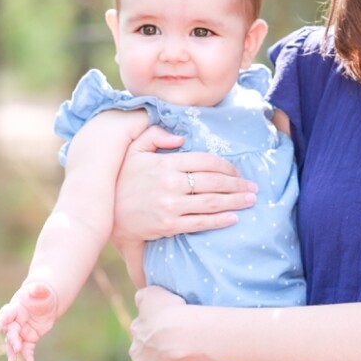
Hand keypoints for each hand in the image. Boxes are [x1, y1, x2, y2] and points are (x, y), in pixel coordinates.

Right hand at [0, 272, 59, 360]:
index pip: (5, 315)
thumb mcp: (42, 290)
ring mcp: (21, 332)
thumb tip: (38, 288)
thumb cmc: (41, 294)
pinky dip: (28, 355)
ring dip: (12, 352)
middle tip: (16, 348)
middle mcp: (15, 322)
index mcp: (15, 308)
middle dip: (12, 340)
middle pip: (10, 332)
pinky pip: (27, 349)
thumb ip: (39, 289)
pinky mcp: (29, 339)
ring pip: (13, 344)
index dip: (1, 321)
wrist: (47, 303)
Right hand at [113, 124, 256, 244]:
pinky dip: (219, 220)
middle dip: (237, 184)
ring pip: (211, 203)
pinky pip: (200, 223)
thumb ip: (155, 135)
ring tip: (250, 200)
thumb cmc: (122, 178)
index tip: (238, 170)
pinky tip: (233, 218)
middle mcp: (172, 184)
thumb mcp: (134, 149)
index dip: (225, 166)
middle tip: (253, 187)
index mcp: (167, 163)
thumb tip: (180, 138)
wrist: (107, 213)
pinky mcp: (169, 225)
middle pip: (213, 182)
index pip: (205, 162)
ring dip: (234, 201)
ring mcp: (172, 206)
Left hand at [129, 285, 192, 360]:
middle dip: (151, 349)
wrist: (179, 333)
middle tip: (171, 347)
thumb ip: (144, 295)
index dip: (152, 331)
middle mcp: (135, 345)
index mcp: (137, 325)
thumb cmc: (171, 310)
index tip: (165, 331)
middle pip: (141, 349)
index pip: (141, 329)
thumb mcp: (153, 292)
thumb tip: (141, 299)